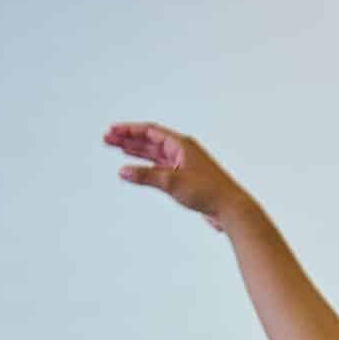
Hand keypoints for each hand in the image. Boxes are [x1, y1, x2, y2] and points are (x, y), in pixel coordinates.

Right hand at [105, 123, 252, 231]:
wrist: (230, 209)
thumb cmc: (208, 192)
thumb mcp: (172, 182)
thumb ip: (146, 176)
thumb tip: (124, 171)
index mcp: (181, 145)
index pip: (151, 132)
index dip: (130, 130)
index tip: (113, 131)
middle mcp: (183, 151)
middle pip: (151, 141)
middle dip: (129, 139)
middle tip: (108, 138)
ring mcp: (184, 165)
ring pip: (155, 154)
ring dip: (136, 151)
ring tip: (118, 148)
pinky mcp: (186, 179)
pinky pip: (161, 167)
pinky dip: (147, 166)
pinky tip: (137, 168)